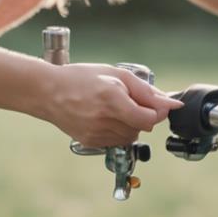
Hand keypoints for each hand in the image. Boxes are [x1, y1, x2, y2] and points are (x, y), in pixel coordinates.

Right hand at [41, 63, 181, 146]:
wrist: (47, 92)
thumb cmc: (80, 78)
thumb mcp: (116, 74)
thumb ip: (145, 90)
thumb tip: (170, 103)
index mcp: (112, 99)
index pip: (149, 118)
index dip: (158, 111)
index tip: (158, 104)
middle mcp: (104, 119)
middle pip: (142, 128)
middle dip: (144, 115)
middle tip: (130, 101)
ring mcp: (96, 133)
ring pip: (131, 137)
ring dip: (132, 124)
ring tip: (117, 109)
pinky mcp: (91, 142)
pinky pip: (117, 141)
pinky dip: (119, 131)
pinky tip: (107, 118)